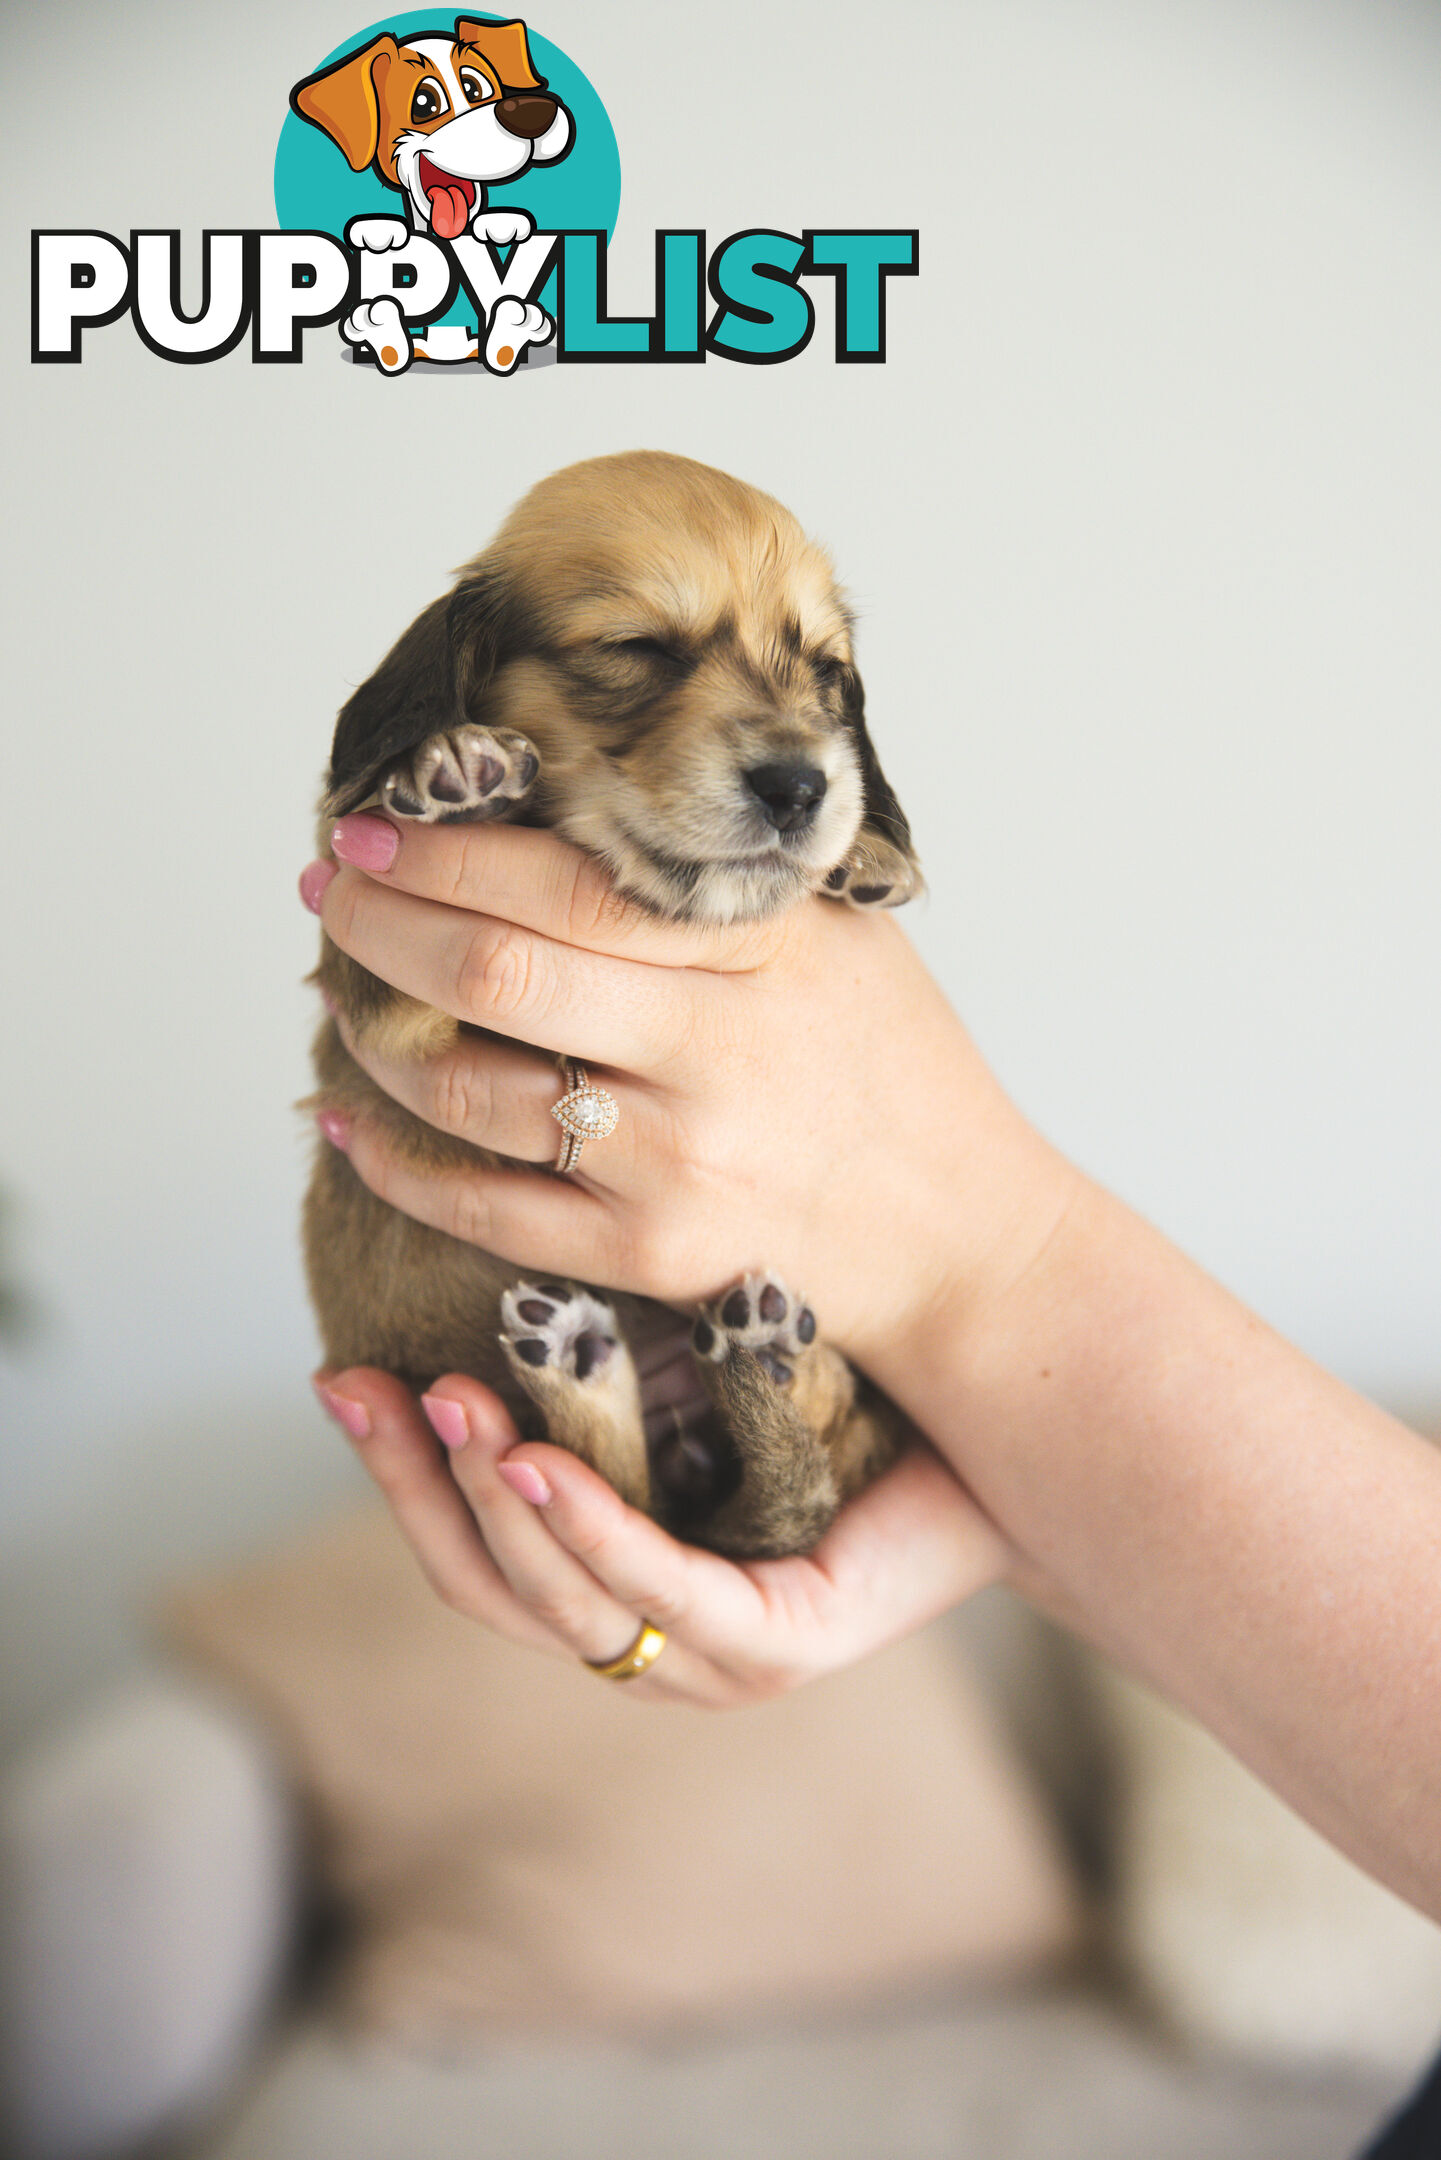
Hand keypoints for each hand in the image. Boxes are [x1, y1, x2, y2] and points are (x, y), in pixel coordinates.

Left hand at [303, 816, 1076, 1376]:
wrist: (962, 1239)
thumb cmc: (895, 1071)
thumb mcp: (840, 937)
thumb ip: (723, 880)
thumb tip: (567, 806)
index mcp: (761, 950)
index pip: (562, 880)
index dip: (439, 849)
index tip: (367, 825)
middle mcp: (714, 1054)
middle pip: (492, 973)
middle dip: (377, 924)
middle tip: (329, 895)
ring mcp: (678, 1164)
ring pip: (467, 1092)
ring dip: (374, 1037)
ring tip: (344, 997)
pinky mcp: (651, 1256)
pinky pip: (483, 1210)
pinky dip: (396, 1164)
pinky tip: (353, 1124)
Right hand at [314, 1364, 1013, 1707]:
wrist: (1019, 1435)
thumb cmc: (862, 1392)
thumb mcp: (703, 1357)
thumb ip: (605, 1334)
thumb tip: (501, 1204)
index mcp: (626, 1571)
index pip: (472, 1544)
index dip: (393, 1470)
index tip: (336, 1372)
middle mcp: (654, 1630)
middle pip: (485, 1584)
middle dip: (408, 1488)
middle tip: (354, 1385)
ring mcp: (715, 1653)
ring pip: (555, 1600)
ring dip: (482, 1503)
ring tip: (439, 1402)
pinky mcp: (781, 1643)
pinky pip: (661, 1594)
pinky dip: (585, 1530)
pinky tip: (531, 1457)